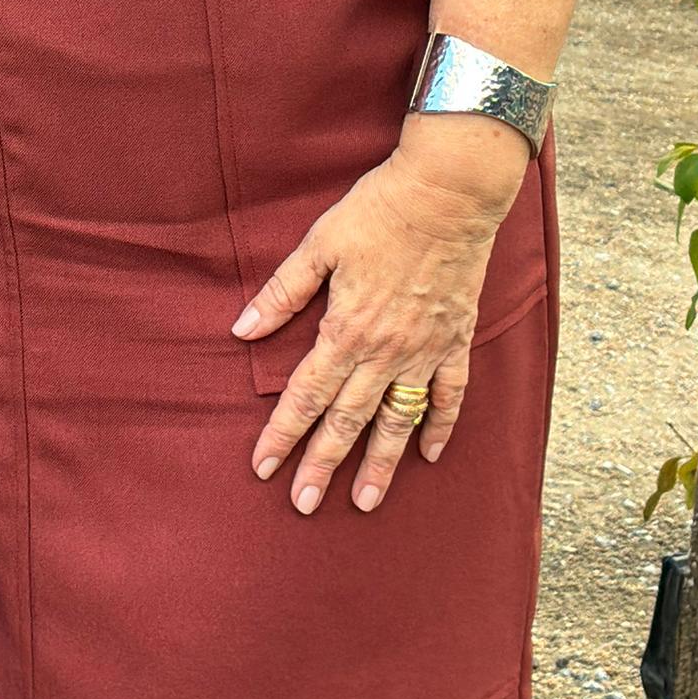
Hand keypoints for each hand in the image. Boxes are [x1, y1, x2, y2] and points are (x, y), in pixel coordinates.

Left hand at [234, 115, 527, 515]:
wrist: (449, 193)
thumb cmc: (378, 211)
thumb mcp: (319, 246)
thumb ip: (282, 293)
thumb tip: (242, 330)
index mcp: (345, 330)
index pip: (305, 396)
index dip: (282, 434)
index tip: (263, 468)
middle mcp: (384, 352)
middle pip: (347, 420)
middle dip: (322, 465)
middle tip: (305, 505)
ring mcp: (424, 350)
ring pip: (398, 420)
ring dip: (381, 463)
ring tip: (365, 501)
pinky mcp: (455, 340)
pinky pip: (449, 395)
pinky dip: (440, 427)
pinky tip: (429, 455)